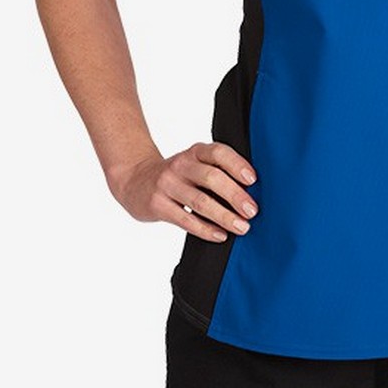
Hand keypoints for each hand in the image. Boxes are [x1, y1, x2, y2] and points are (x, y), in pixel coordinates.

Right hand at [111, 142, 258, 242]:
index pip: (218, 153)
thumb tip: (254, 194)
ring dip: (224, 216)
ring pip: (199, 201)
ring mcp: (167, 184)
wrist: (134, 180)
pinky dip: (205, 229)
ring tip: (242, 227)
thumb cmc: (177, 176)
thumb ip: (217, 172)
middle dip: (235, 195)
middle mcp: (180, 165)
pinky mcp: (157, 204)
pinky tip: (220, 235)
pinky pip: (185, 219)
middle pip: (211, 178)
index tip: (253, 180)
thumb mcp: (194, 164)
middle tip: (252, 210)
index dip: (237, 165)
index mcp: (194, 152)